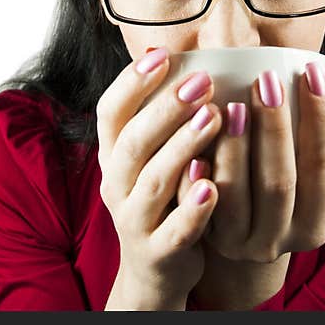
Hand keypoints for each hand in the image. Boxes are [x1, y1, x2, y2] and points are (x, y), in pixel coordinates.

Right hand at [95, 47, 222, 307]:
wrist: (157, 270)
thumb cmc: (166, 198)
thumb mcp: (156, 157)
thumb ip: (167, 119)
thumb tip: (190, 57)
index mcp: (114, 155)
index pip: (110, 112)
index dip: (131, 82)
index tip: (162, 54)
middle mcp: (116, 185)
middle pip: (133, 142)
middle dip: (166, 108)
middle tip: (201, 81)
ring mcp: (134, 220)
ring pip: (155, 180)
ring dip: (183, 146)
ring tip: (213, 117)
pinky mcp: (158, 253)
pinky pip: (175, 230)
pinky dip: (193, 209)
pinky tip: (214, 186)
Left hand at [177, 62, 324, 263]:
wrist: (237, 239)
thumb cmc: (286, 192)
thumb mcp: (317, 178)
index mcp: (317, 223)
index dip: (321, 118)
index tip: (313, 72)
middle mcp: (282, 240)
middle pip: (281, 181)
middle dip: (275, 127)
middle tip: (267, 80)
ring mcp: (241, 243)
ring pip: (238, 193)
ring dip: (237, 146)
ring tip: (234, 104)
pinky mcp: (206, 238)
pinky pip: (200, 204)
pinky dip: (200, 174)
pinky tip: (199, 144)